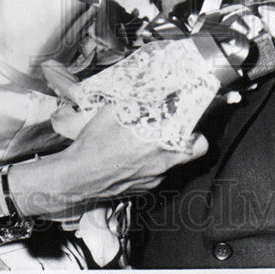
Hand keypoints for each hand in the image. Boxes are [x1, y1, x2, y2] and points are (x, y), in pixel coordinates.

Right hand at [10, 104, 206, 219]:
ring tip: (151, 140)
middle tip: (181, 128)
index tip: (196, 116)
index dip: (199, 128)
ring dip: (167, 151)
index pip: (198, 142)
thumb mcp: (113, 112)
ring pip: (173, 163)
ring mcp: (153, 180)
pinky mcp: (143, 189)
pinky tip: (135, 156)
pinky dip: (151, 164)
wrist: (75, 177)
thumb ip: (134, 99)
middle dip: (190, 139)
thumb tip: (145, 84)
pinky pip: (156, 174)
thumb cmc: (93, 144)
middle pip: (193, 153)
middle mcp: (161, 165)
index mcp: (159, 145)